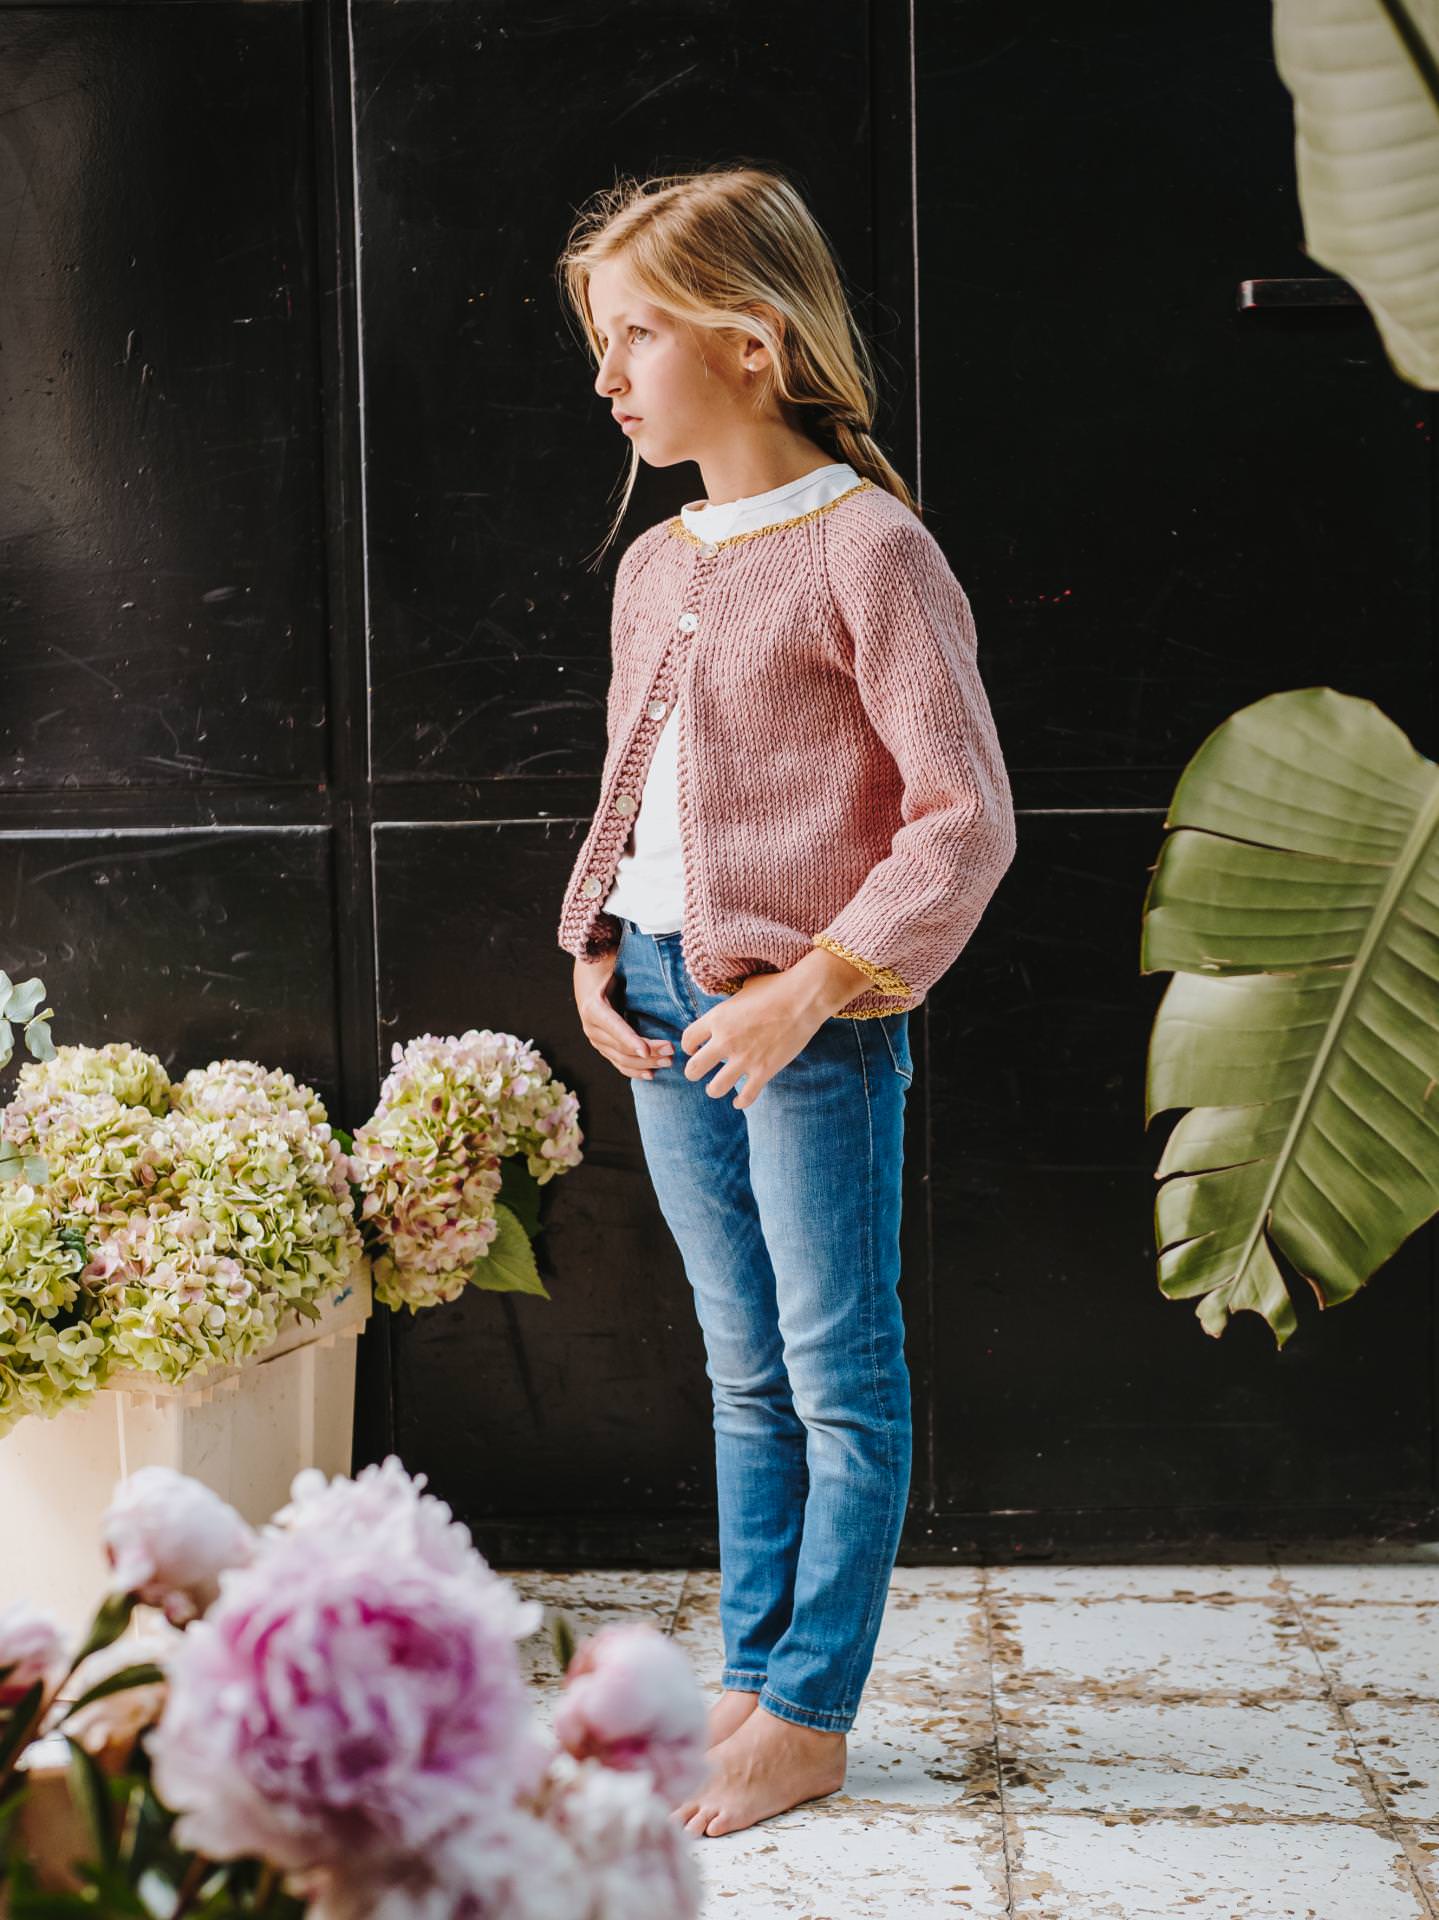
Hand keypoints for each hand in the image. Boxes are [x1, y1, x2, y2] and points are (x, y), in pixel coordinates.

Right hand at [573, 953, 673, 1081]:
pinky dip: (634, 1070)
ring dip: (645, 1064)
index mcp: (593, 1007)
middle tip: (671, 1051)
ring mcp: (595, 1040)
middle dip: (647, 1053)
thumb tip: (652, 958)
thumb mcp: (615, 965)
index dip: (629, 1040)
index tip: (646, 1050)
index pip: (614, 1027)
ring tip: (667, 1062)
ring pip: (621, 1059)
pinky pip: (618, 1063)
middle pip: (621, 1047)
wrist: (589, 977)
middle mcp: (591, 1027)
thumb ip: (628, 967)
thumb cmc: (609, 969)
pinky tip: (651, 1074)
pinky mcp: (602, 1047)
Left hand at [679, 971, 831, 1110]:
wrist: (803, 998)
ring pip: (715, 1088)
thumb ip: (734, 1002)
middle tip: (698, 1072)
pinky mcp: (764, 1070)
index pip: (688, 1039)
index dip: (688, 1047)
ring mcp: (744, 1058)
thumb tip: (735, 1002)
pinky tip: (739, 1101)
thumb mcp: (745, 989)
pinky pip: (746, 1096)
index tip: (693, 1049)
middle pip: (694, 1068)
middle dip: (693, 1072)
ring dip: (713, 1090)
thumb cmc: (776, 988)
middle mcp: (725, 1040)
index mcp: (717, 1018)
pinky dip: (741, 1102)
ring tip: (715, 1088)